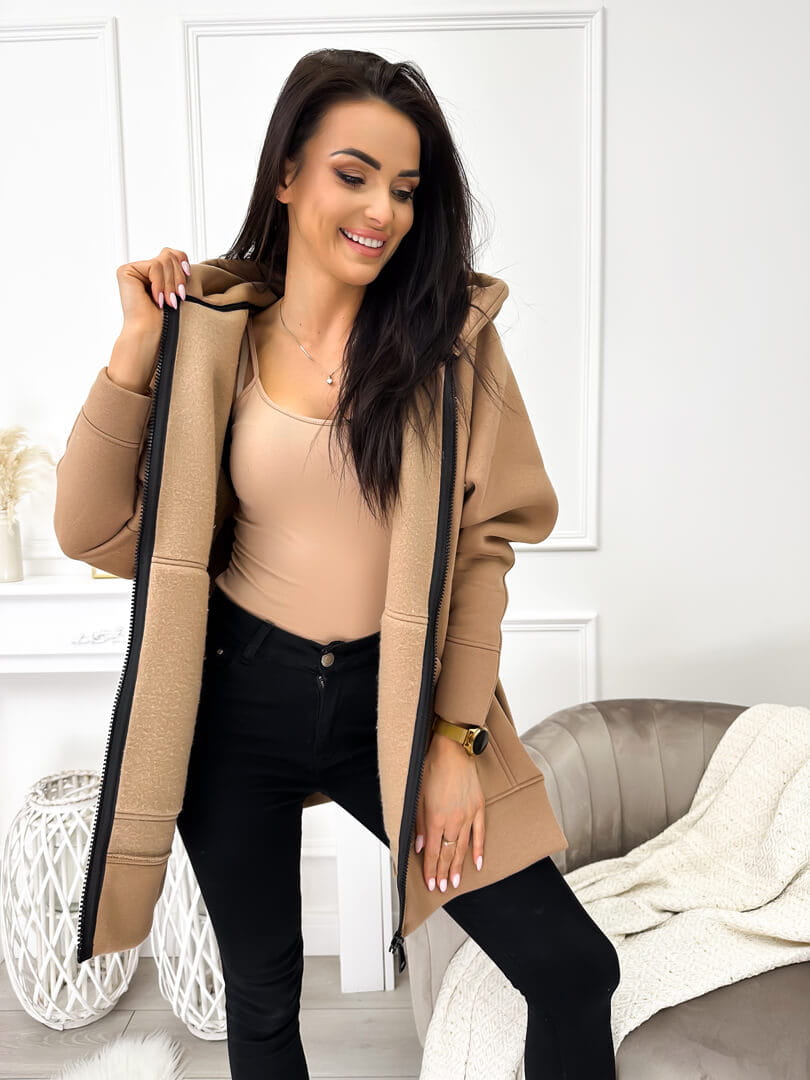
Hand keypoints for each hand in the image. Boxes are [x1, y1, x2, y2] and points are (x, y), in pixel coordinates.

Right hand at [116, 247, 191, 339]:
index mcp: (153, 274)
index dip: (182, 262)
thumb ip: (176, 270)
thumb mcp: (177, 289)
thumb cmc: (166, 319)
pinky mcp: (126, 271)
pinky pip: (154, 266)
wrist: (151, 334)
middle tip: (179, 297)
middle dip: (178, 277)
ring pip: (163, 261)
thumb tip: (181, 254)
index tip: (189, 276)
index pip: (170, 254)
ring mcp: (132, 270)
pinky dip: (161, 285)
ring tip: (170, 302)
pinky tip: (158, 300)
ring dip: (171, 284)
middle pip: (168, 255)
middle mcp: (141, 270)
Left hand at [414, 727, 485, 892]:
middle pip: (447, 853)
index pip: (431, 851)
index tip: (429, 883)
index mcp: (435, 818)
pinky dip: (479, 849)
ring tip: (454, 882)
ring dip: (458, 866)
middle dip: (443, 872)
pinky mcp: (479, 807)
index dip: (430, 869)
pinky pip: (480, 833)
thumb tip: (418, 845)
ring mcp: (468, 815)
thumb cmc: (432, 767)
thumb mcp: (418, 795)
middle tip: (441, 888)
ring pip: (462, 847)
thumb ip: (418, 823)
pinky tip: (478, 863)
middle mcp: (453, 820)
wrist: (453, 749)